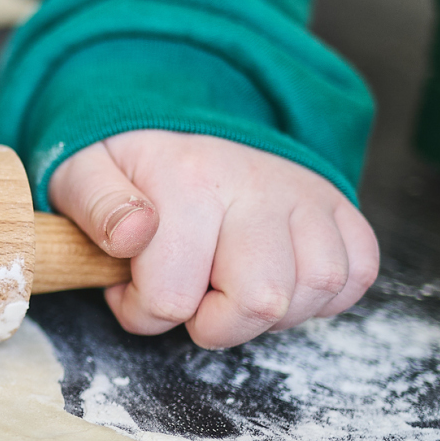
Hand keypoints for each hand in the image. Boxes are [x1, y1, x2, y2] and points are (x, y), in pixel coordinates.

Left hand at [47, 130, 377, 348]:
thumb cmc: (129, 162)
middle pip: (261, 301)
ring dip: (268, 312)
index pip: (172, 297)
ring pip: (316, 289)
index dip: (142, 311)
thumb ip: (96, 206)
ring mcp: (304, 194)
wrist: (181, 118)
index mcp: (187, 180)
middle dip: (214, 323)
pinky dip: (320, 294)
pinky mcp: (339, 207)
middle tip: (188, 293)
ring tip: (228, 283)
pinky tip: (275, 278)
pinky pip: (356, 272)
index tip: (130, 284)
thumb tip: (134, 234)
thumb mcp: (82, 172)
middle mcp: (256, 184)